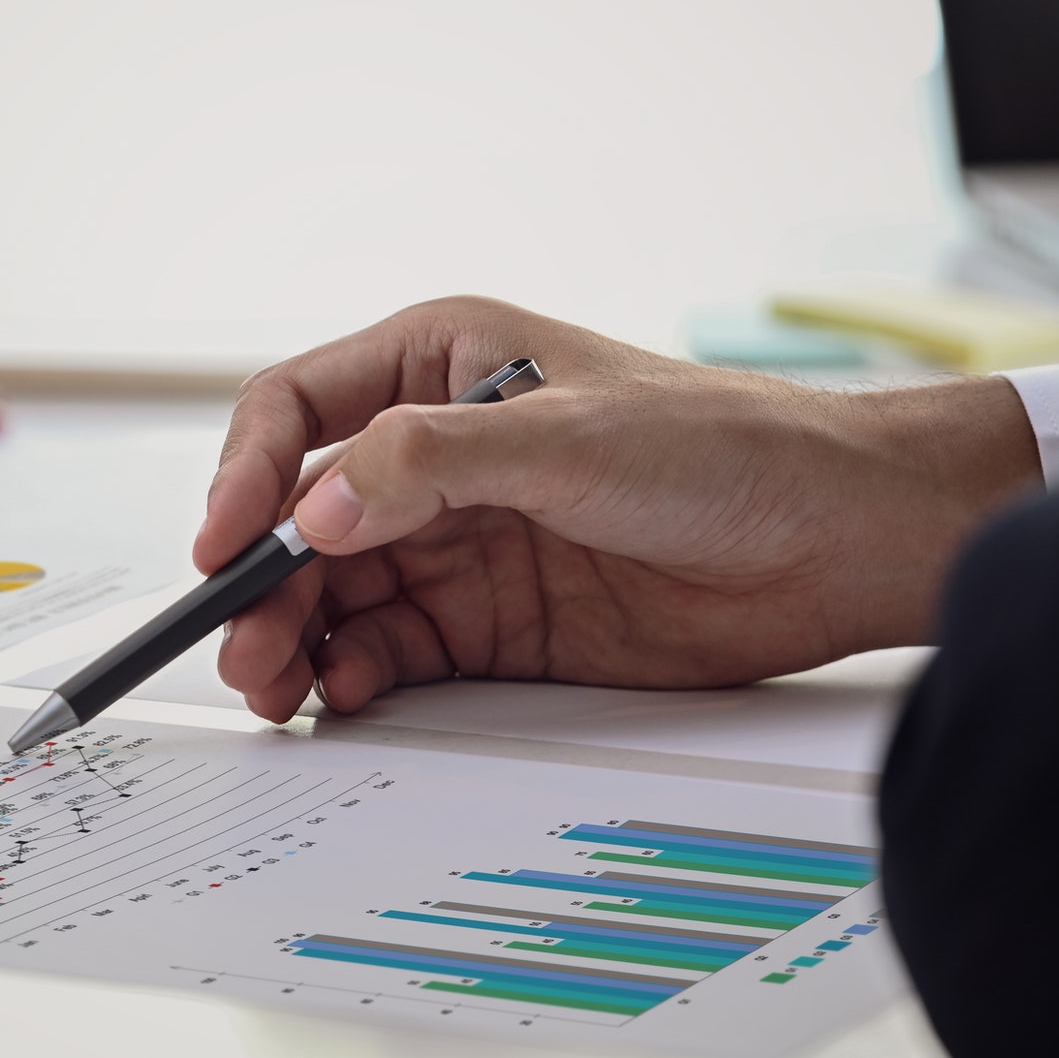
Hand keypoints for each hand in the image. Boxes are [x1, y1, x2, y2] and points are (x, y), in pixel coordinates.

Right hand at [195, 297, 1040, 722]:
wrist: (834, 544)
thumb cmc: (725, 447)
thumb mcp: (568, 435)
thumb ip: (431, 461)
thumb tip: (315, 506)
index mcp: (439, 364)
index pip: (297, 411)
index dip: (245, 475)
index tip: (224, 544)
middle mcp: (432, 451)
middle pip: (302, 517)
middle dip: (262, 581)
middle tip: (243, 645)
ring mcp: (456, 538)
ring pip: (333, 592)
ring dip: (294, 637)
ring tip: (276, 685)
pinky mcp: (486, 619)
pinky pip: (389, 648)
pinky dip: (352, 674)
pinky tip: (343, 693)